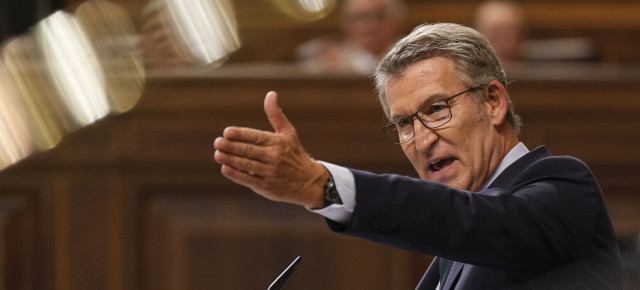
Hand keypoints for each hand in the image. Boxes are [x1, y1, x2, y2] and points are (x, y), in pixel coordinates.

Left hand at [213, 91, 328, 207]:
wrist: (308, 182)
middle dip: (232, 147)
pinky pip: (248, 180)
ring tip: (217, 154)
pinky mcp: (266, 186)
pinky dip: (236, 175)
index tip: (227, 132)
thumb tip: (270, 94)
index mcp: (278, 142)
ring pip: (247, 165)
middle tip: (217, 142)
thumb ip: (276, 115)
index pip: (256, 137)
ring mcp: (270, 172)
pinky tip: (225, 168)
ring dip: (231, 160)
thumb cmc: (294, 154)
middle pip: (249, 151)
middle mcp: (274, 157)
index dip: (240, 134)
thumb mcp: (288, 133)